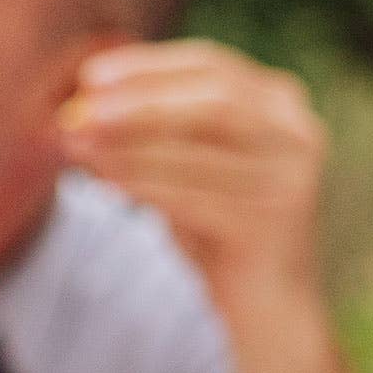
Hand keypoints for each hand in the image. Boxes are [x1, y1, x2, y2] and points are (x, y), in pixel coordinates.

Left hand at [59, 41, 326, 317]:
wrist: (266, 307)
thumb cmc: (217, 229)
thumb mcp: (184, 167)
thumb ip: (148, 133)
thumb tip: (78, 107)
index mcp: (280, 104)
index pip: (212, 65)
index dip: (148, 66)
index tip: (90, 75)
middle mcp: (297, 133)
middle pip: (213, 98)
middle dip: (138, 101)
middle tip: (79, 110)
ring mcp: (291, 178)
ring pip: (200, 146)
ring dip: (129, 144)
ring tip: (75, 144)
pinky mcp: (272, 224)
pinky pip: (195, 196)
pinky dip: (144, 184)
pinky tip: (104, 180)